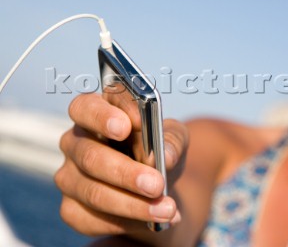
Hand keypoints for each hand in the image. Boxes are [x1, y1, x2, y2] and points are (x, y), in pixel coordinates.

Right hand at [54, 93, 188, 235]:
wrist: (159, 188)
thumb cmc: (160, 151)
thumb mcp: (174, 139)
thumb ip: (173, 140)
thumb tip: (166, 156)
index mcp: (95, 114)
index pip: (86, 107)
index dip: (105, 115)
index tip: (132, 124)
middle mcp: (76, 142)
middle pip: (89, 156)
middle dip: (126, 172)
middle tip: (156, 184)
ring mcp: (70, 176)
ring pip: (94, 192)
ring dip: (134, 205)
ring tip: (167, 209)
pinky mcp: (71, 209)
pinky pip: (92, 220)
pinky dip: (129, 222)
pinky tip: (154, 220)